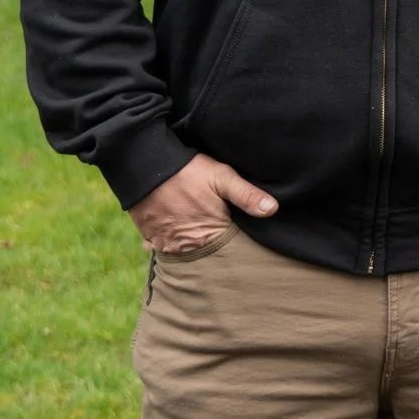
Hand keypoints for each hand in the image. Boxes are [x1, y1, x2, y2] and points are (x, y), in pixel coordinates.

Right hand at [128, 153, 274, 252]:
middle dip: (210, 246)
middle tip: (213, 230)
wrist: (145, 163)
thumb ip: (247, 195)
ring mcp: (164, 243)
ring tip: (195, 229)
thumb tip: (273, 210)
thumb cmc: (187, 170)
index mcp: (207, 236)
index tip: (234, 230)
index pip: (227, 249)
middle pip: (204, 254)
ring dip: (189, 244)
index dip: (232, 239)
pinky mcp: (149, 236)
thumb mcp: (222, 177)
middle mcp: (184, 246)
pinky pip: (161, 247)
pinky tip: (175, 229)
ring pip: (182, 252)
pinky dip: (169, 241)